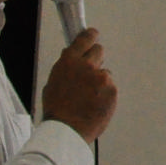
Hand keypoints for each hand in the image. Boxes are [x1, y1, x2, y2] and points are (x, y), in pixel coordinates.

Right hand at [41, 27, 117, 142]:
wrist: (67, 130)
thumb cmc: (57, 110)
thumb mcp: (53, 83)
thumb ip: (65, 67)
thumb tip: (70, 56)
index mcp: (69, 61)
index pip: (84, 39)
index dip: (90, 35)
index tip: (93, 34)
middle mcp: (87, 65)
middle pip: (99, 51)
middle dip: (96, 59)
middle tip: (91, 72)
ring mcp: (101, 77)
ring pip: (105, 72)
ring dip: (100, 81)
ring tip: (89, 98)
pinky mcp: (112, 89)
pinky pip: (110, 87)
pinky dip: (105, 94)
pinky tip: (95, 104)